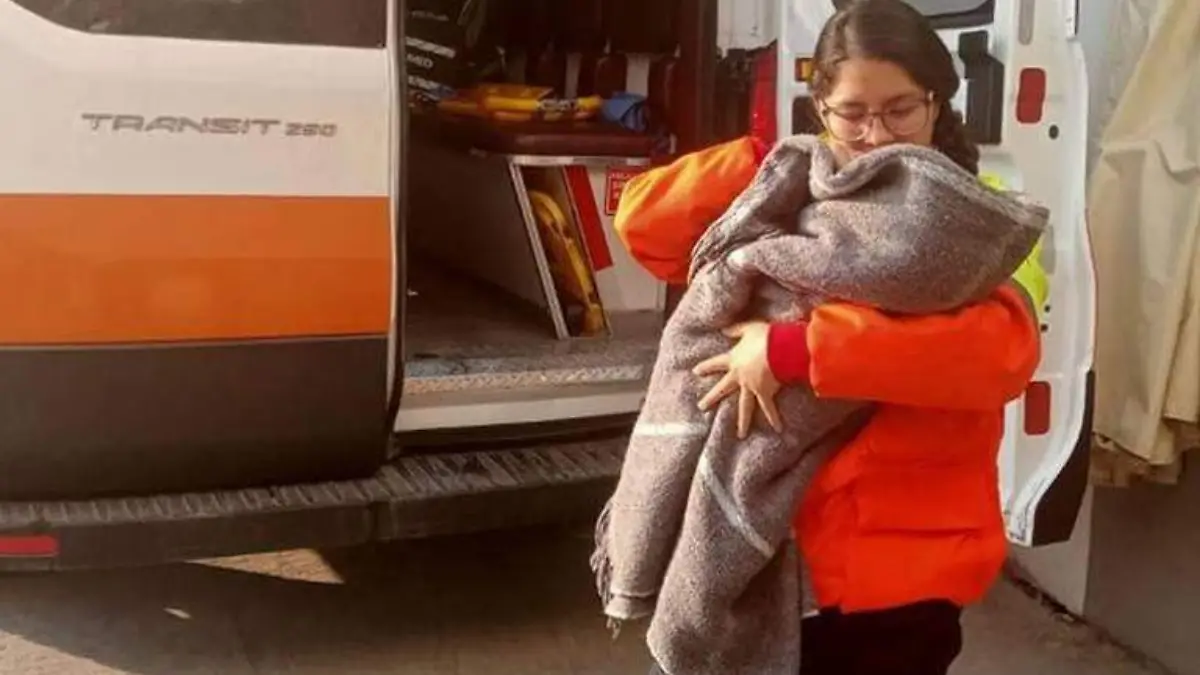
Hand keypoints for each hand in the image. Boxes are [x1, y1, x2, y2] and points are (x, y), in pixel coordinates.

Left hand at [693, 321, 782, 438]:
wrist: (780, 349)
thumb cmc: (765, 337)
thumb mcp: (749, 328)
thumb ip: (736, 330)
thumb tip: (723, 330)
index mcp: (734, 360)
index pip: (716, 363)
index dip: (706, 367)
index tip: (695, 372)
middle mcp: (740, 376)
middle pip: (722, 389)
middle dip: (711, 398)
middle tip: (701, 407)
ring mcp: (751, 387)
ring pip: (745, 406)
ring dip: (742, 421)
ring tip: (739, 434)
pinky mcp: (766, 393)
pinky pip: (769, 408)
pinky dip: (774, 418)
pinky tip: (778, 429)